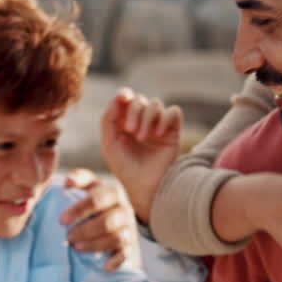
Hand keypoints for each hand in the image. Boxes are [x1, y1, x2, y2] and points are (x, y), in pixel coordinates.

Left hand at [61, 171, 139, 271]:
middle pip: (107, 222)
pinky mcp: (130, 246)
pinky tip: (104, 266)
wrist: (117, 215)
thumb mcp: (89, 186)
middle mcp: (124, 209)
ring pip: (115, 238)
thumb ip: (79, 179)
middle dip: (86, 231)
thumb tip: (68, 181)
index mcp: (113, 193)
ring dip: (95, 245)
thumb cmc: (96, 200)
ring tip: (76, 248)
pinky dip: (116, 261)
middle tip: (68, 237)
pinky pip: (126, 254)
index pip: (96, 200)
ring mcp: (129, 228)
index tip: (61, 220)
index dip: (78, 210)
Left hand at [98, 87, 182, 224]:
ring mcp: (158, 124)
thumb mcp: (109, 144)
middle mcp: (142, 120)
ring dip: (147, 118)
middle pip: (140, 99)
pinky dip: (165, 118)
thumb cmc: (124, 167)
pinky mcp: (173, 130)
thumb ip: (108, 119)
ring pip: (156, 104)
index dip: (124, 94)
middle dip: (134, 111)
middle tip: (130, 130)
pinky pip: (174, 111)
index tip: (122, 97)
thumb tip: (116, 98)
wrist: (144, 186)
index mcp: (124, 121)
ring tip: (142, 138)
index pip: (126, 99)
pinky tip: (158, 133)